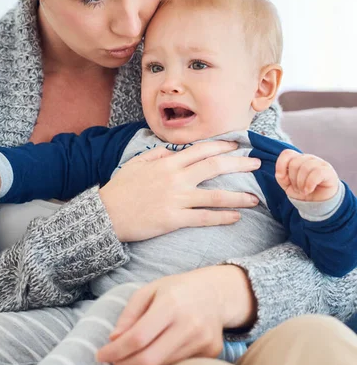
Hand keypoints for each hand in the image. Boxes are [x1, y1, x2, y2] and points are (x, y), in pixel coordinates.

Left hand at [96, 265, 255, 364]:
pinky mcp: (212, 353)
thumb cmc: (176, 290)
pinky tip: (157, 353)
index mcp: (171, 303)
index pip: (138, 337)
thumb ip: (129, 314)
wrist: (215, 293)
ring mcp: (203, 341)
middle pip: (149, 360)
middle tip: (113, 361)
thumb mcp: (149, 290)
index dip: (116, 351)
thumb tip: (114, 340)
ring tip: (133, 354)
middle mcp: (190, 324)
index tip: (100, 355)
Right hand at [99, 141, 260, 241]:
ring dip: (238, 196)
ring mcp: (177, 199)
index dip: (222, 146)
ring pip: (215, 195)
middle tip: (256, 164)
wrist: (106, 214)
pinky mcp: (174, 219)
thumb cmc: (120, 188)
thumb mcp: (137, 163)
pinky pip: (204, 217)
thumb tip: (172, 151)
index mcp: (168, 162)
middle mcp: (176, 178)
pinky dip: (222, 217)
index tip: (238, 145)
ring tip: (255, 198)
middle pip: (215, 167)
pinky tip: (236, 217)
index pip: (201, 150)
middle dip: (239, 163)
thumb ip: (157, 154)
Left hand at [276, 149, 338, 201]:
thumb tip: (281, 174)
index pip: (287, 153)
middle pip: (294, 163)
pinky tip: (309, 190)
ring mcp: (320, 163)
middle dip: (293, 180)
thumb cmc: (303, 191)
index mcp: (298, 159)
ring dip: (301, 184)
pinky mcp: (328, 171)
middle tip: (298, 189)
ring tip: (304, 191)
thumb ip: (281, 178)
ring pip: (305, 168)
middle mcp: (308, 158)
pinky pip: (317, 173)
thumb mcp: (288, 186)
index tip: (282, 178)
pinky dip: (309, 184)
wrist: (320, 202)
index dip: (281, 165)